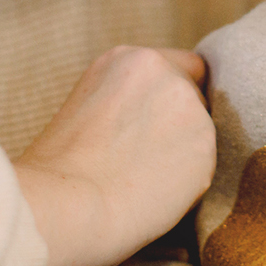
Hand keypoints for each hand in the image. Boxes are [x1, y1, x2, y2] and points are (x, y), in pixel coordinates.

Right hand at [14, 46, 214, 265]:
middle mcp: (164, 73)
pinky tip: (153, 194)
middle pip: (196, 99)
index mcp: (128, 59)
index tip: (160, 123)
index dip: (174, 97)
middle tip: (146, 162)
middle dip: (180, 127)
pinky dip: (188, 184)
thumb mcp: (87, 108)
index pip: (185, 67)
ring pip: (201, 134)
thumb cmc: (60, 171)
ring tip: (143, 182)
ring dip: (184, 156)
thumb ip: (128, 100)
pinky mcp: (205, 145)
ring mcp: (188, 106)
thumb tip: (154, 120)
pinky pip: (205, 167)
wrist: (66, 205)